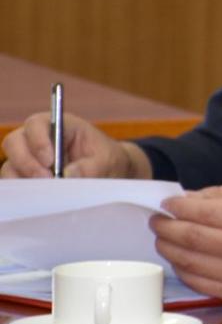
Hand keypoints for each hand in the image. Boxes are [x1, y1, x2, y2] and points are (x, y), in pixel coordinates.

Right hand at [0, 112, 149, 178]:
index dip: (38, 140)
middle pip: (14, 143)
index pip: (36, 124)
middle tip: (46, 180)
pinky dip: (23, 192)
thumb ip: (91, 167)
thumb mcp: (108, 161)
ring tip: (47, 193)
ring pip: (10, 165)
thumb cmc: (108, 160)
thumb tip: (68, 175)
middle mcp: (37, 138)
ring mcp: (28, 157)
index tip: (50, 161)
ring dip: (24, 180)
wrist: (108, 174)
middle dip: (26, 162)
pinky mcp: (25, 176)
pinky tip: (39, 198)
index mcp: (59, 125)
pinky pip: (13, 183)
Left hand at [152, 187, 221, 303]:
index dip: (178, 208)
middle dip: (166, 227)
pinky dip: (182, 268)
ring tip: (163, 239)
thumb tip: (183, 201)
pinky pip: (197, 281)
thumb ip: (219, 196)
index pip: (202, 212)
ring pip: (188, 260)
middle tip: (157, 221)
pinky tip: (179, 257)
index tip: (167, 205)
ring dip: (168, 248)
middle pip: (191, 237)